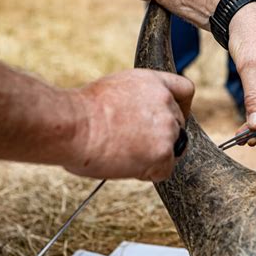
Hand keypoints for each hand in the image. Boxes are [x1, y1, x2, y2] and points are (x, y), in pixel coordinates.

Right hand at [66, 69, 193, 180]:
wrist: (71, 124)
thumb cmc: (80, 112)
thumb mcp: (114, 92)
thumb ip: (137, 102)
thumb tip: (140, 120)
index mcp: (153, 82)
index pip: (185, 90)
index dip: (182, 107)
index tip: (171, 118)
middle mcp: (165, 102)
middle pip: (178, 125)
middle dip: (161, 137)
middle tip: (133, 144)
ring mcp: (168, 128)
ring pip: (173, 149)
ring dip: (153, 155)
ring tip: (124, 153)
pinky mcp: (164, 152)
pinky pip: (164, 170)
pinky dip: (147, 172)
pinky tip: (126, 164)